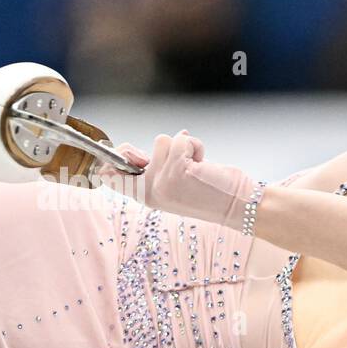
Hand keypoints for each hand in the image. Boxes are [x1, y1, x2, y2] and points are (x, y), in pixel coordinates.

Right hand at [95, 130, 259, 229]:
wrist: (238, 206)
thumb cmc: (209, 194)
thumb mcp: (174, 187)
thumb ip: (156, 171)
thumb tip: (147, 147)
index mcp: (146, 197)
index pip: (108, 177)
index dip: (112, 158)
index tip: (127, 154)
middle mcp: (150, 192)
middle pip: (131, 151)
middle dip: (149, 148)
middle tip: (174, 156)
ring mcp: (163, 181)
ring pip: (162, 141)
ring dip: (182, 147)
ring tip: (196, 165)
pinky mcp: (178, 170)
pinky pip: (181, 140)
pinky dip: (195, 145)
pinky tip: (204, 163)